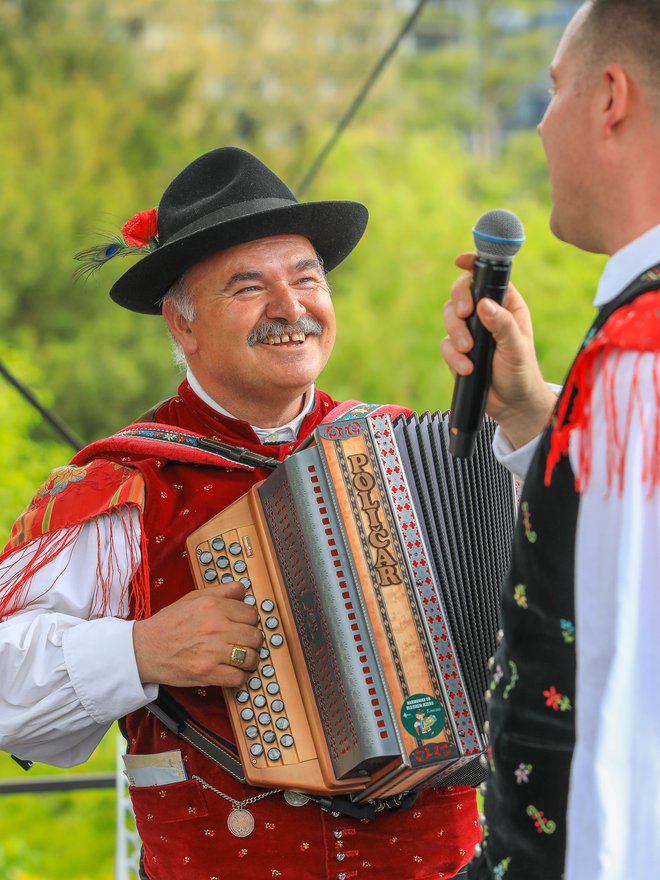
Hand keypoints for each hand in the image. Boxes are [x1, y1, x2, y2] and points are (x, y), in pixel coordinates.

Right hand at [133, 582, 263, 687]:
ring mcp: (212, 651)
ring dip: (249, 660)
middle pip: (255, 636)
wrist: (144, 649)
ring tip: (240, 659)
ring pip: (251, 657)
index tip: (244, 625)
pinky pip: (239, 678)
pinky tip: (231, 671)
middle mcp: (215, 626)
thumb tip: (243, 589)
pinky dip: (238, 677)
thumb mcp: (193, 598)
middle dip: (252, 641)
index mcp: (213, 606)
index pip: (252, 613)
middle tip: (244, 643)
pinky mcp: (207, 673)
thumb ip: (221, 592)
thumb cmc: (168, 624)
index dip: (249, 620)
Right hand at [440, 253, 556, 448]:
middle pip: (461, 292)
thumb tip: (484, 304)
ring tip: (468, 351)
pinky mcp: (458, 351)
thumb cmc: (521, 372)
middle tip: (463, 314)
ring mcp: (470, 331)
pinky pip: (445, 344)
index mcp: (506, 305)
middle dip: (458, 301)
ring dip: (455, 332)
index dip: (473, 265)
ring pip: (449, 316)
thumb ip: (502, 325)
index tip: (460, 261)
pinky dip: (453, 356)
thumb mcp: (517, 347)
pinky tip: (467, 368)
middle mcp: (486, 314)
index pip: (487, 277)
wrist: (512, 404)